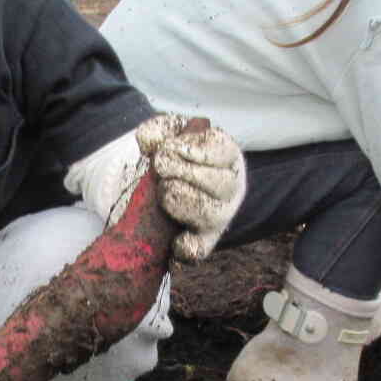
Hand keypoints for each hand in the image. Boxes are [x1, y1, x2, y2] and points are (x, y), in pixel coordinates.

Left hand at [135, 113, 245, 261]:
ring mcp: (219, 217)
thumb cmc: (171, 155)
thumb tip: (149, 144)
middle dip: (185, 173)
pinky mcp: (202, 241)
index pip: (225, 152)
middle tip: (160, 167)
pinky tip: (173, 240)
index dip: (195, 151)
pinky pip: (199, 250)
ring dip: (180, 201)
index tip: (169, 148)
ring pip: (210, 215)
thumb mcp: (167, 134)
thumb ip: (159, 129)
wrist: (157, 184)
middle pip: (222, 184)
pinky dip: (185, 248)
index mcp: (227, 157)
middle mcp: (230, 188)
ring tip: (163, 192)